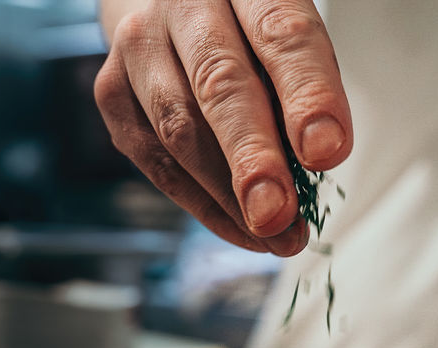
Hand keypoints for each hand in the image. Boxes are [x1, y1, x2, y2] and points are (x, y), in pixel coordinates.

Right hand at [95, 0, 352, 254]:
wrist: (179, 11)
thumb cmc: (253, 37)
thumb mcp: (293, 46)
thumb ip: (303, 94)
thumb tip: (314, 168)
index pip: (280, 34)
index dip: (306, 94)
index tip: (325, 151)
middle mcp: (184, 4)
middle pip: (219, 82)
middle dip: (252, 157)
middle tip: (278, 212)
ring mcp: (139, 43)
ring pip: (178, 127)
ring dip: (229, 195)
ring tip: (276, 235)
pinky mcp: (112, 89)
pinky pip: (155, 159)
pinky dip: (203, 204)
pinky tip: (243, 230)